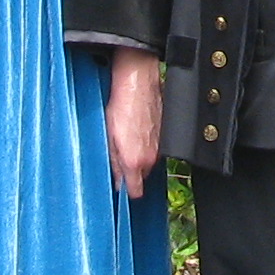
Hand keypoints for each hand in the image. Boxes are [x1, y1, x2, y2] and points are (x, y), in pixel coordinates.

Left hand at [104, 49, 162, 198]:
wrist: (138, 83)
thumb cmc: (122, 106)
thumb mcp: (108, 138)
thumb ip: (113, 163)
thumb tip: (116, 180)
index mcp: (135, 161)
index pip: (136, 191)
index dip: (128, 191)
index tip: (122, 188)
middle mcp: (151, 157)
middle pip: (142, 175)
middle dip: (132, 170)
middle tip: (120, 156)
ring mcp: (161, 146)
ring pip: (149, 160)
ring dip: (140, 155)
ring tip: (127, 139)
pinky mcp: (166, 135)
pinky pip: (156, 147)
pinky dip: (147, 143)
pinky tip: (137, 130)